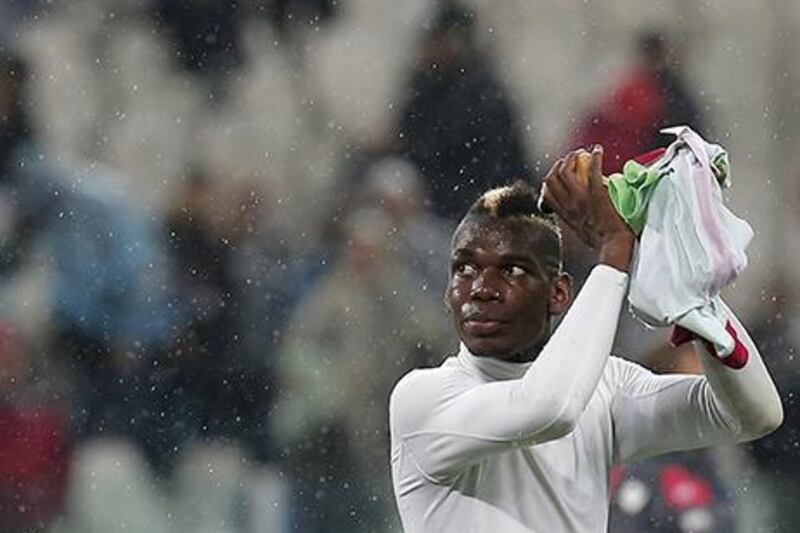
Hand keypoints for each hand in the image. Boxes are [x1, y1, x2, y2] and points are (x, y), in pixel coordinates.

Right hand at [541, 145, 634, 270]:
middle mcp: (569, 205)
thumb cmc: (603, 243)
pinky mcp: (597, 194)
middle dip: (560, 163)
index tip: (559, 171)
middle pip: (553, 178)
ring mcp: (581, 199)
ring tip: (582, 153)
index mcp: (564, 215)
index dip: (551, 177)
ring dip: (573, 157)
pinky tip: (598, 151)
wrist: (614, 246)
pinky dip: (595, 157)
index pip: (547, 191)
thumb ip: (576, 219)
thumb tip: (581, 212)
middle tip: (572, 158)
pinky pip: (593, 170)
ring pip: (566, 171)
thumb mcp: (581, 232)